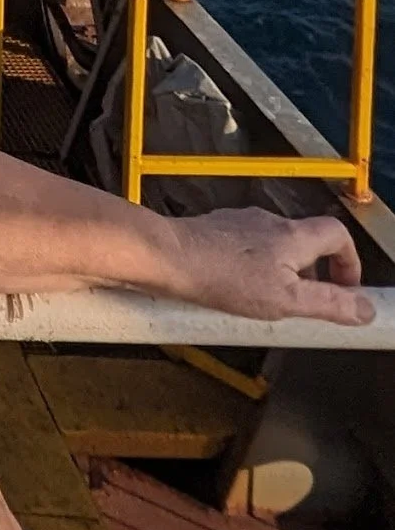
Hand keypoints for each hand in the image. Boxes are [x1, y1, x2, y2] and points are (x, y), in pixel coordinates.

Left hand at [161, 208, 373, 325]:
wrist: (163, 256)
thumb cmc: (222, 276)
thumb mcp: (286, 300)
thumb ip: (329, 304)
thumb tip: (365, 309)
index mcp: (292, 235)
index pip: (337, 234)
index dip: (349, 260)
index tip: (344, 287)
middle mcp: (266, 221)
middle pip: (303, 241)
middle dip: (309, 273)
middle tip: (300, 302)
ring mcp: (236, 223)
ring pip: (269, 245)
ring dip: (276, 271)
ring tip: (263, 301)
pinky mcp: (211, 230)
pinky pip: (239, 248)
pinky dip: (244, 267)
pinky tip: (230, 289)